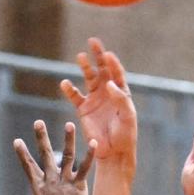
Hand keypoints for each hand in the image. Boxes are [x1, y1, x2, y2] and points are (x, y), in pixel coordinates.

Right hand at [0, 120, 92, 194]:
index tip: (17, 141)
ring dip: (68, 139)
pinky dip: (89, 155)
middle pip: (46, 154)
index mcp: (38, 185)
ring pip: (67, 156)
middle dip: (41, 138)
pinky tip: (93, 142)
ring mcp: (65, 181)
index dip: (22, 153)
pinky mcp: (78, 185)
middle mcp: (51, 179)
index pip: (28, 166)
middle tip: (38, 122)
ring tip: (69, 124)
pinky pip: (85, 168)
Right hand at [59, 38, 136, 170]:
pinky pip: (75, 96)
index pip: (116, 72)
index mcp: (121, 91)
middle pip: (102, 69)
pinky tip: (65, 83)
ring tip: (80, 57)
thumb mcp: (128, 116)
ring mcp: (95, 99)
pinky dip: (69, 89)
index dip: (112, 62)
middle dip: (98, 55)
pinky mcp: (84, 109)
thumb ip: (120, 98)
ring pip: (88, 79)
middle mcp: (108, 92)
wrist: (113, 152)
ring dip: (84, 67)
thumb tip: (109, 83)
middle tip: (93, 42)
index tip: (107, 54)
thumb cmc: (125, 135)